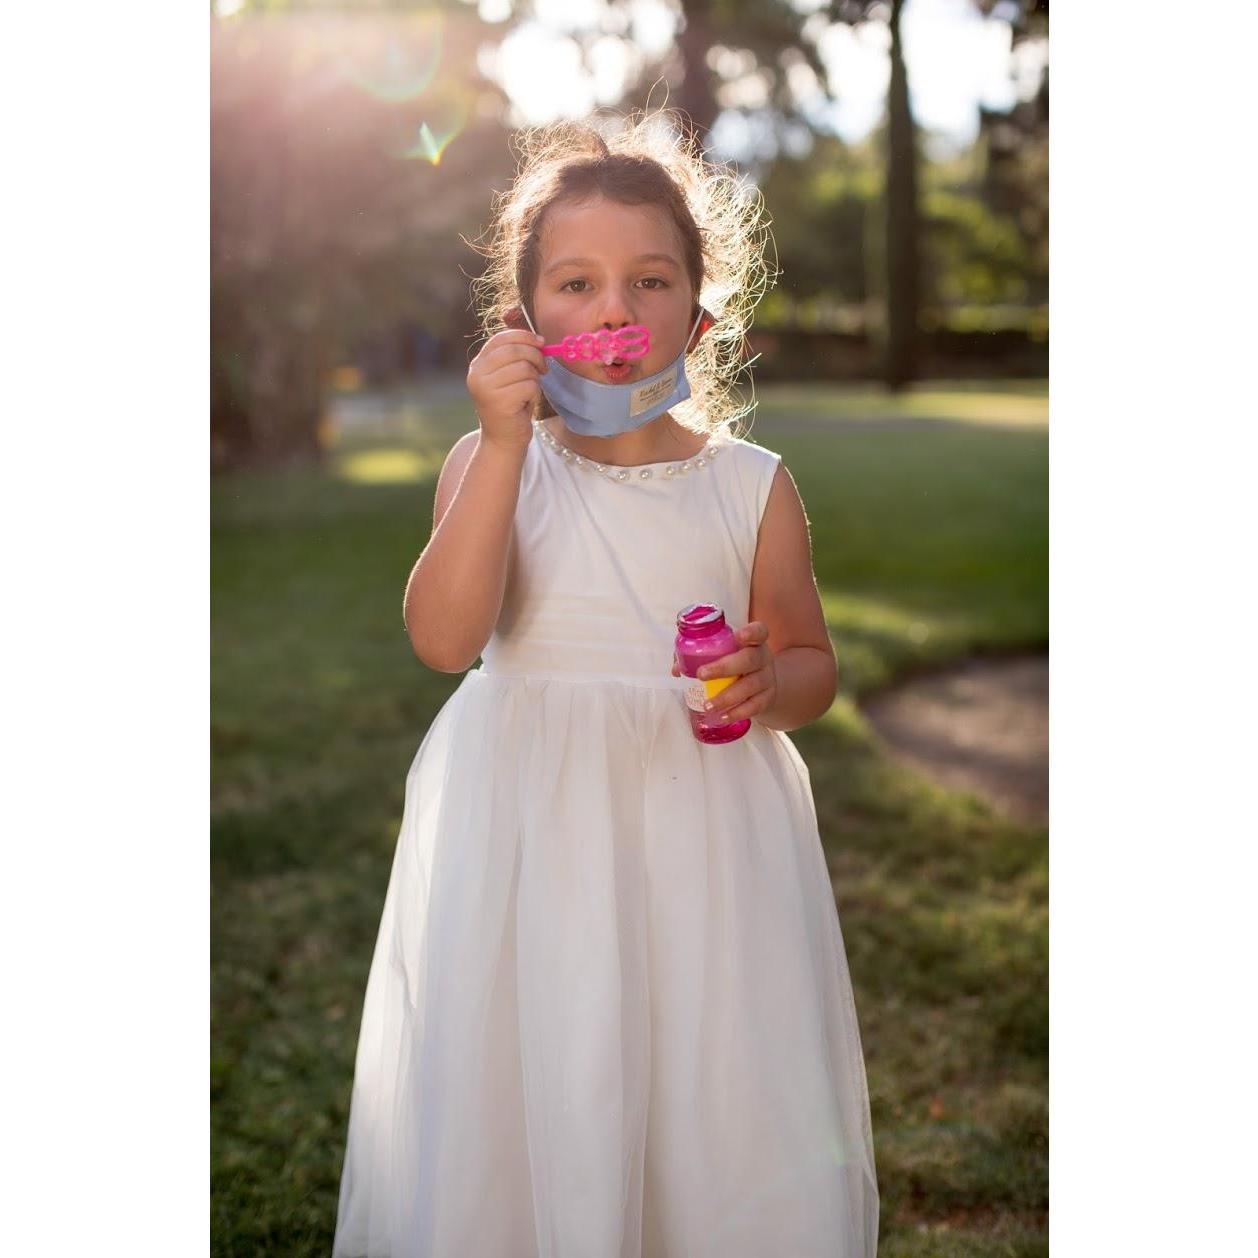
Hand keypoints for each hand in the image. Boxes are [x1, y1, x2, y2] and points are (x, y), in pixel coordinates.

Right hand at [466, 322, 548, 450]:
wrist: (503, 439)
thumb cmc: (510, 405)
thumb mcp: (508, 376)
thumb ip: (515, 356)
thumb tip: (538, 339)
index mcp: (478, 364)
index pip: (501, 338)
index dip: (524, 336)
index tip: (541, 342)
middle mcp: (477, 374)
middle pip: (515, 351)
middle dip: (536, 356)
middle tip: (544, 368)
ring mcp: (486, 388)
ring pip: (524, 368)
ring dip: (534, 379)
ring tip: (529, 390)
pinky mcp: (499, 402)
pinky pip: (529, 386)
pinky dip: (534, 394)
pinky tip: (526, 403)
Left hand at [671, 621, 777, 724]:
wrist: (761, 684)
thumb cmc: (735, 663)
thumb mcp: (723, 654)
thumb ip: (698, 655)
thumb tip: (678, 669)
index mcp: (753, 641)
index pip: (759, 632)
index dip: (751, 633)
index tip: (738, 636)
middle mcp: (763, 657)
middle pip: (750, 659)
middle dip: (725, 667)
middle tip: (702, 675)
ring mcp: (767, 678)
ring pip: (751, 685)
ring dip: (727, 697)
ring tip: (708, 705)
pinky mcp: (767, 698)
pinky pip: (754, 706)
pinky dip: (738, 712)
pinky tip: (723, 717)